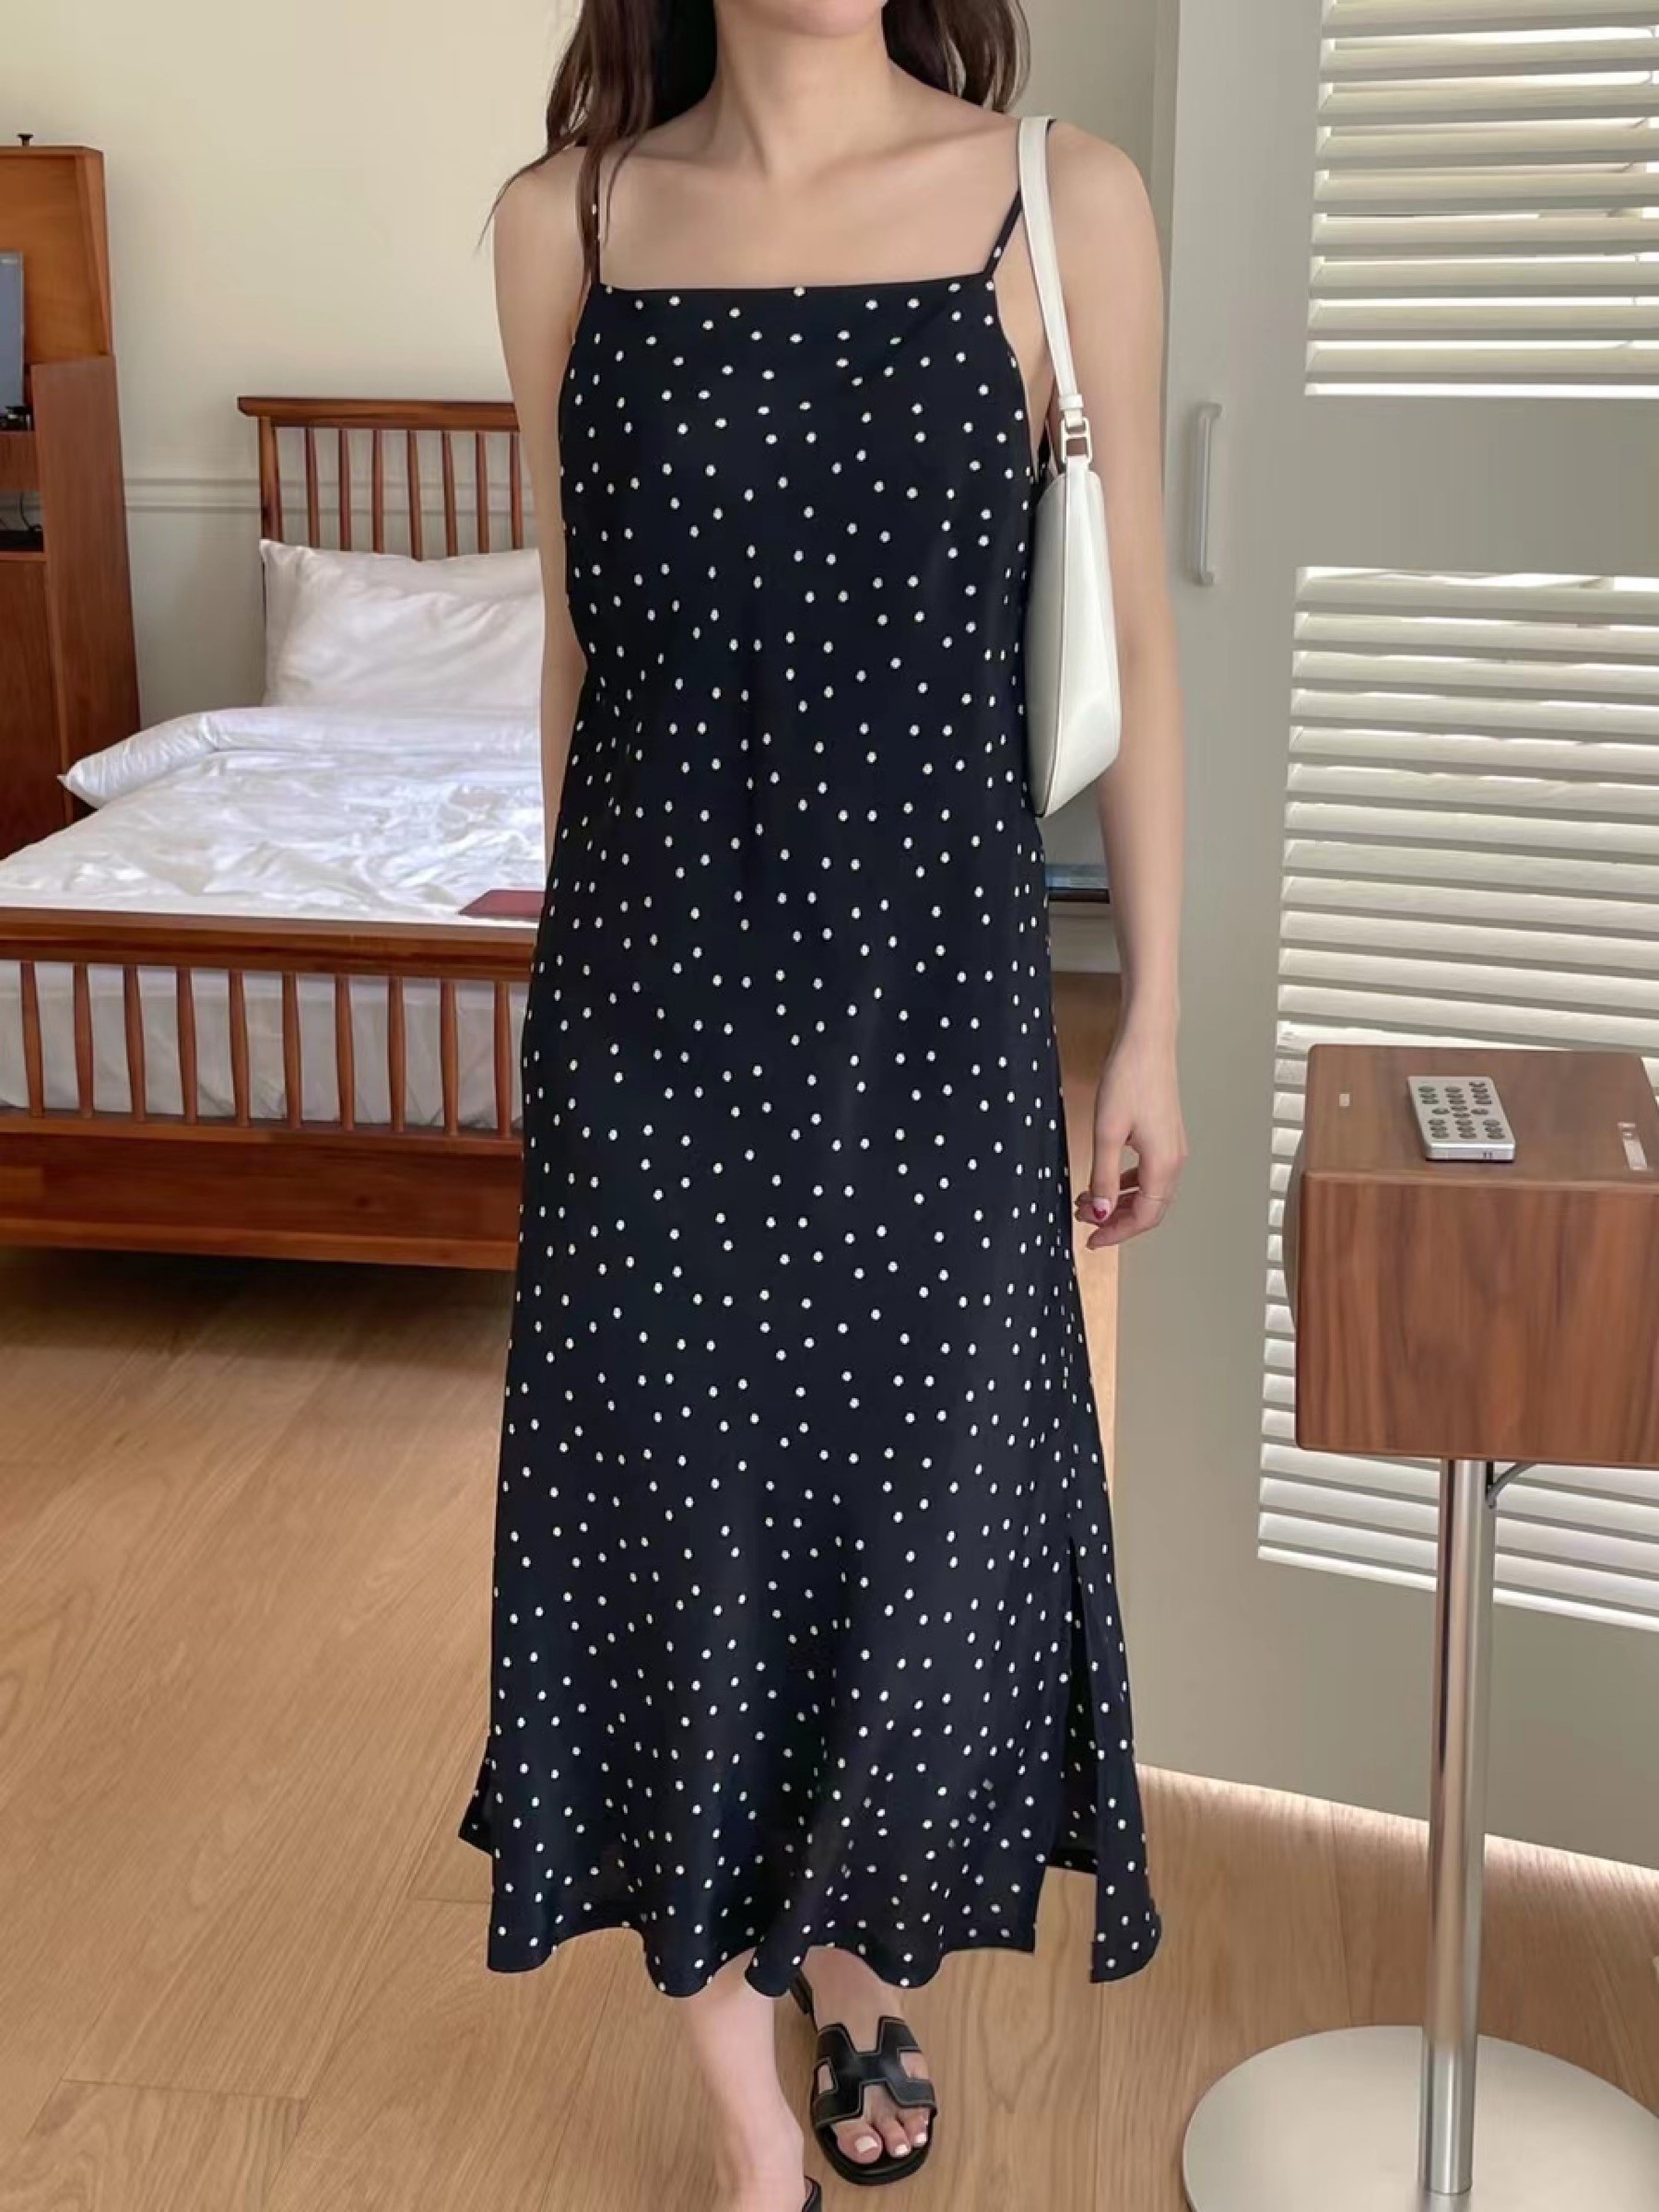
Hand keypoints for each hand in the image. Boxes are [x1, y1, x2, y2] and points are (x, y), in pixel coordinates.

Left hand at [1073, 1020, 1185, 1249]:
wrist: (1147, 1041)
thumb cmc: (1129, 1080)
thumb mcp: (1106, 1133)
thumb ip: (1102, 1176)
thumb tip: (1099, 1213)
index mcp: (1164, 1164)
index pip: (1144, 1217)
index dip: (1117, 1233)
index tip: (1091, 1239)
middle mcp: (1174, 1160)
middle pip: (1150, 1209)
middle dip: (1117, 1221)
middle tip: (1085, 1223)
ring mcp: (1172, 1147)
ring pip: (1149, 1191)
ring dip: (1119, 1202)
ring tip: (1088, 1201)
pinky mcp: (1165, 1135)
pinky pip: (1149, 1173)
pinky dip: (1127, 1184)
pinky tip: (1105, 1180)